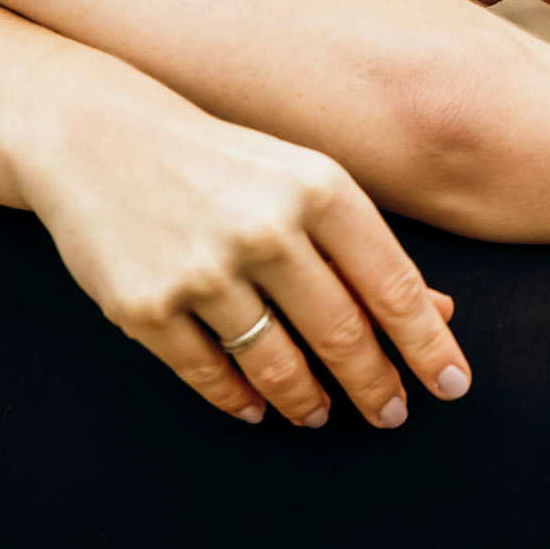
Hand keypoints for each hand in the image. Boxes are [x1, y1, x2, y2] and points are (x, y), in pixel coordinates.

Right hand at [16, 78, 471, 430]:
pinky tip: (258, 408)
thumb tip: (439, 313)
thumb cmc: (222, 164)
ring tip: (321, 412)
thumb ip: (365, 249)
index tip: (452, 386)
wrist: (97, 135)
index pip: (391, 287)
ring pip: (276, 363)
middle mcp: (265, 227)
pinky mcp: (146, 304)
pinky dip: (239, 398)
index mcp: (317, 189)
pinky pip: (207, 373)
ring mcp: (202, 269)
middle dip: (375, 384)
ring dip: (307, 400)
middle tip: (391, 413)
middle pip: (341, 333)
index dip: (427, 346)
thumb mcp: (302, 184)